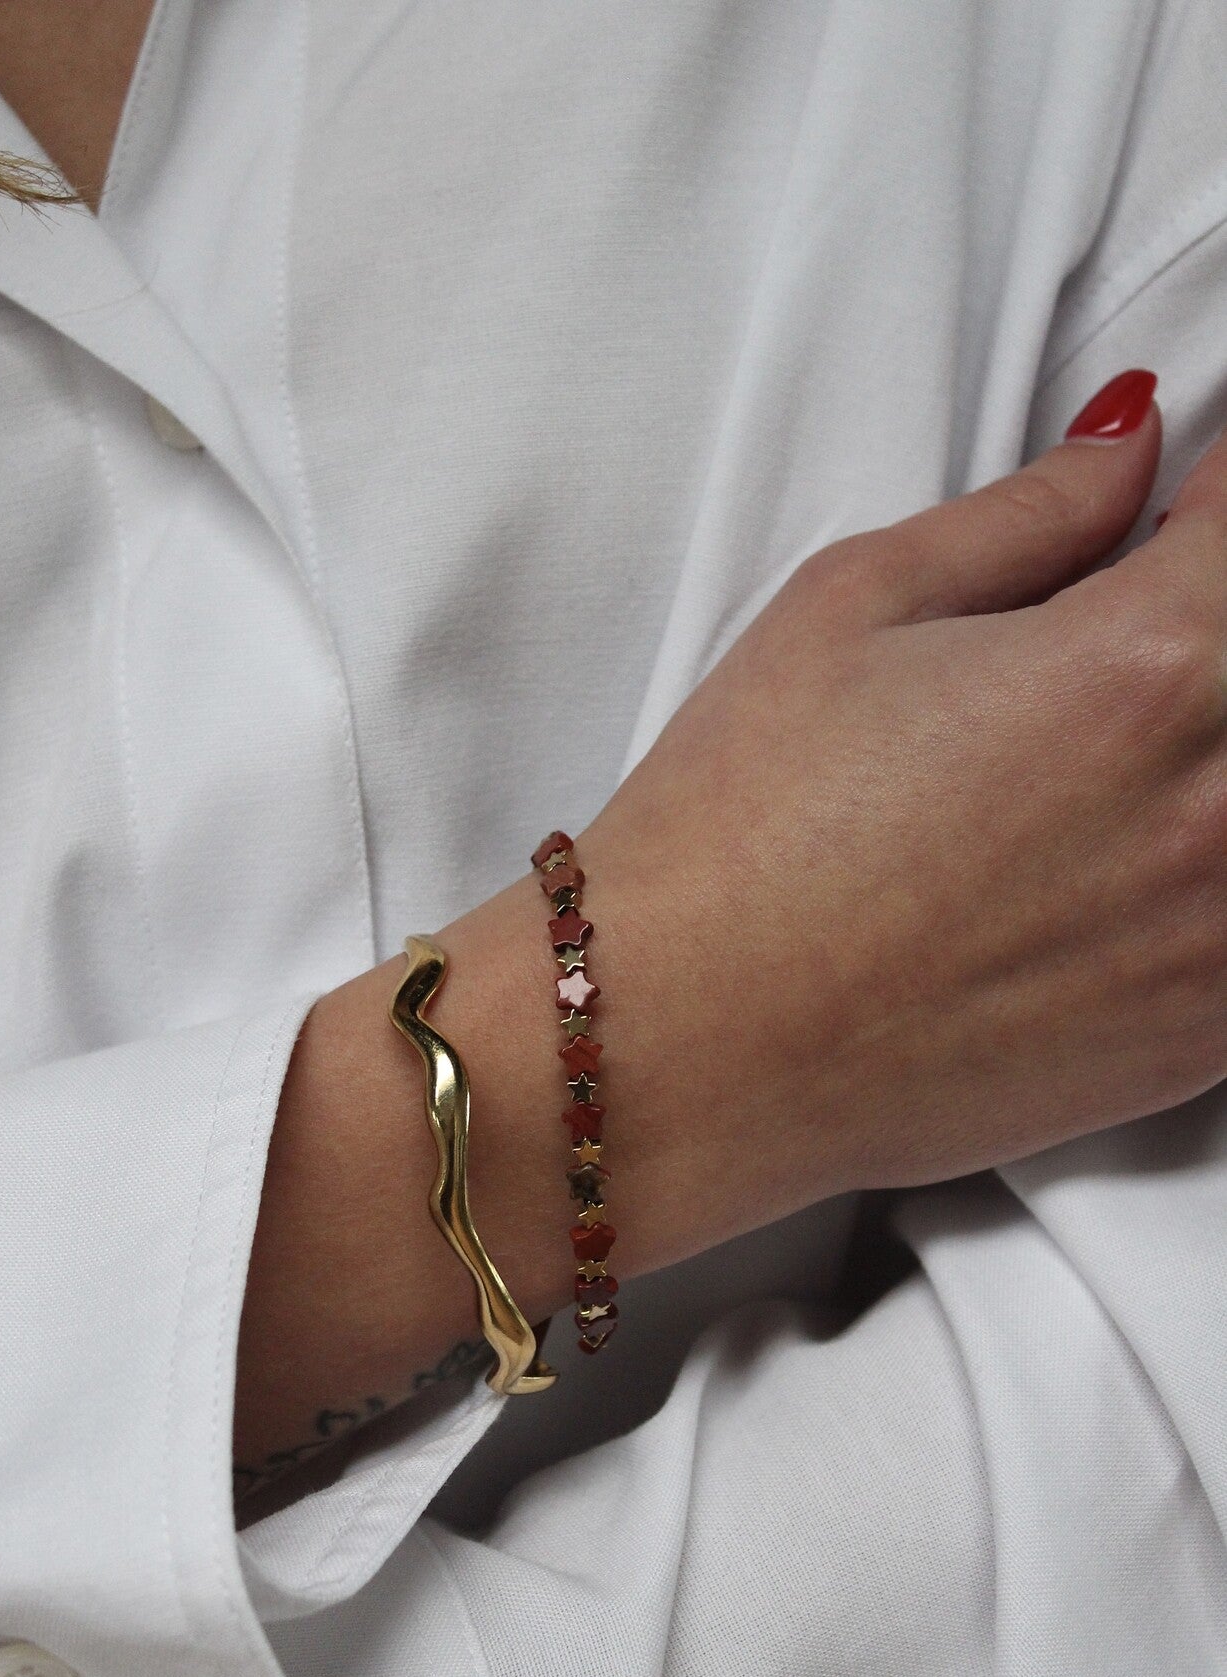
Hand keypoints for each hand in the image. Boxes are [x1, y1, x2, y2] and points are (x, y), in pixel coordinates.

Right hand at [581, 370, 1226, 1265]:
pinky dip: (1208, 872)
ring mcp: (1225, 936)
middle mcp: (1221, 804)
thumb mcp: (851, 609)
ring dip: (1204, 753)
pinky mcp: (1206, 1040)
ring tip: (1094, 759)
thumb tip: (1131, 446)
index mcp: (1142, 666)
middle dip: (1207, 625)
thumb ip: (1031, 514)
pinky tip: (1108, 866)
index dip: (1215, 498)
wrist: (684, 1050)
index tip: (1183, 511)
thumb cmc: (738, 836)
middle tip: (1127, 636)